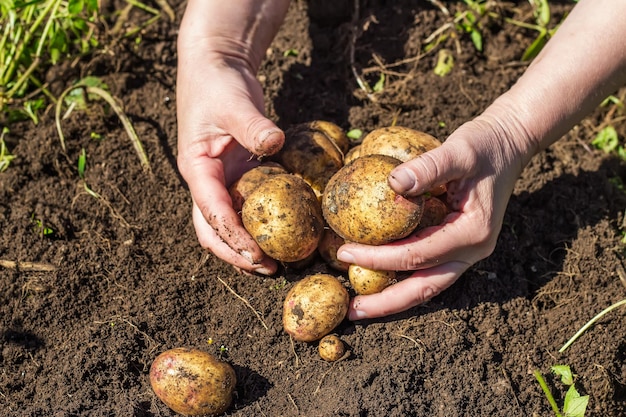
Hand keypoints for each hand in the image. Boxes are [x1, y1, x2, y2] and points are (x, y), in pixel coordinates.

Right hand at [176, 46, 283, 274]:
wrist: (216, 67)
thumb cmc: (219, 83)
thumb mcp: (234, 102)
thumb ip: (252, 124)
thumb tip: (274, 143)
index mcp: (197, 168)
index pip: (212, 210)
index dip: (233, 236)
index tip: (258, 254)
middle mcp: (205, 181)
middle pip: (212, 230)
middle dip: (236, 254)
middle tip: (269, 269)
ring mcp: (220, 181)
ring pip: (225, 225)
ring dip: (244, 247)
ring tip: (274, 264)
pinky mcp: (236, 176)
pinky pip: (243, 208)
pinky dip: (256, 226)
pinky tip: (279, 236)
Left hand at [337, 116, 529, 319]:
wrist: (509, 144)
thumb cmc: (485, 145)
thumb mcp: (459, 150)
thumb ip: (429, 167)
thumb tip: (392, 182)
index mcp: (473, 232)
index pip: (417, 255)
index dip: (379, 257)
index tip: (345, 252)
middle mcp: (472, 250)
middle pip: (425, 288)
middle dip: (387, 303)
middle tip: (352, 312)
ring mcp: (467, 251)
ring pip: (427, 285)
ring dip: (394, 297)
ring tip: (360, 306)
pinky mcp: (457, 245)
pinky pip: (428, 268)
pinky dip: (403, 277)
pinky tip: (378, 277)